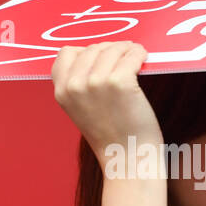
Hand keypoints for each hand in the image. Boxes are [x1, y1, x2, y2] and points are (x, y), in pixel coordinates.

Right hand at [51, 42, 162, 160]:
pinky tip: (143, 59)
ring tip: (136, 56)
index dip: (86, 52)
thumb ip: (79, 83)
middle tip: (125, 55)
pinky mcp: (119, 82)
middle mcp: (75, 85)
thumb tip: (96, 53)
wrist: (127, 158)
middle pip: (92, 48)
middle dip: (110, 49)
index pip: (66, 53)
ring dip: (127, 49)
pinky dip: (139, 54)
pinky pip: (131, 55)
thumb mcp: (80, 109)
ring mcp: (96, 82)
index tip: (101, 57)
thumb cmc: (111, 135)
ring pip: (112, 49)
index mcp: (62, 92)